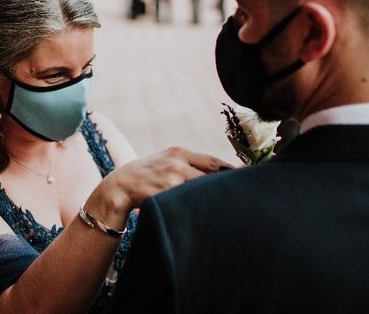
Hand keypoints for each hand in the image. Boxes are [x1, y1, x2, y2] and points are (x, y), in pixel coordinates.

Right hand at [85, 147, 232, 228]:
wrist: (119, 186)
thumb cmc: (148, 174)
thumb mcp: (167, 160)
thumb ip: (189, 163)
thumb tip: (221, 172)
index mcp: (179, 152)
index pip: (214, 162)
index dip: (233, 171)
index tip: (248, 180)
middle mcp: (176, 163)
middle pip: (211, 177)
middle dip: (227, 188)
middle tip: (245, 198)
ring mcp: (169, 180)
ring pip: (200, 191)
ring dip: (214, 201)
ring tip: (229, 210)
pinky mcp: (161, 196)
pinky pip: (185, 204)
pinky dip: (197, 210)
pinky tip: (205, 216)